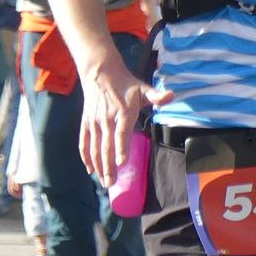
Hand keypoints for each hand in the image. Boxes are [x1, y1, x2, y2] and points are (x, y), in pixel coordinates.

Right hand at [77, 58, 170, 183]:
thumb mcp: (142, 88)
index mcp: (122, 112)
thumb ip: (156, 96)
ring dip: (98, 166)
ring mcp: (94, 122)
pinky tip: (89, 169)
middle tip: (110, 183)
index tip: (121, 163)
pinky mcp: (86, 123)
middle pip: (106, 146)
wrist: (100, 72)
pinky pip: (84, 142)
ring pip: (94, 148)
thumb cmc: (124, 83)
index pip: (121, 133)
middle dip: (108, 166)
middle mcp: (106, 120)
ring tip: (102, 180)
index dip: (121, 148)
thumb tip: (171, 95)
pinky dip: (85, 156)